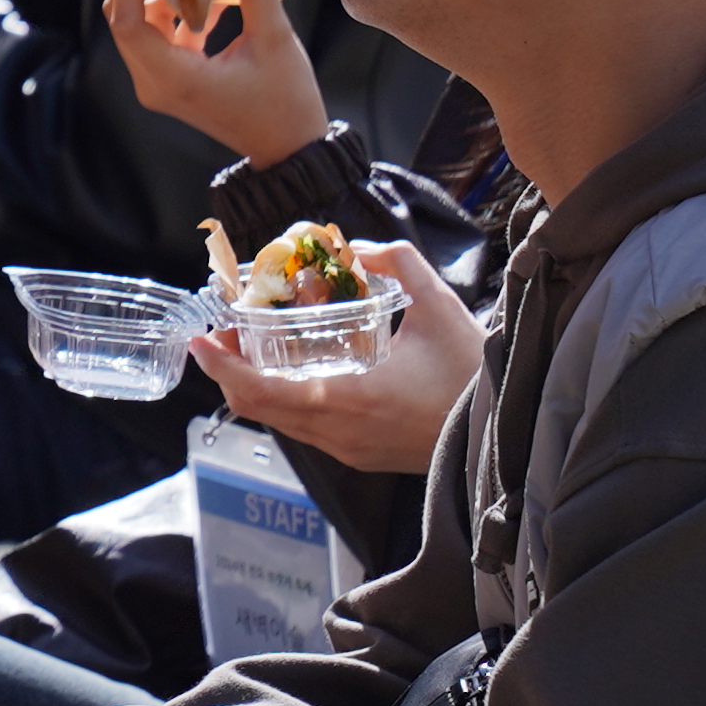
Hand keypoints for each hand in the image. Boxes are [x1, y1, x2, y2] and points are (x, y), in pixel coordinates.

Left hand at [100, 0, 329, 170]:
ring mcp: (159, 86)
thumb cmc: (286, 99)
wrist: (290, 146)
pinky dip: (181, 13)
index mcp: (173, 78)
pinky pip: (161, 37)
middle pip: (127, 19)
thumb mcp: (274, 37)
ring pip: (143, 25)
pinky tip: (215, 1)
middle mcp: (155, 84)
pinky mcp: (171, 82)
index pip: (126, 21)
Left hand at [197, 236, 480, 478]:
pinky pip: (305, 430)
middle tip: (220, 335)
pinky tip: (292, 372)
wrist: (504, 432)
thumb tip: (359, 248)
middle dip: (230, 371)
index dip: (222, 367)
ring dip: (257, 387)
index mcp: (347, 399)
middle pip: (259, 409)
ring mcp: (347, 450)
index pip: (260, 392)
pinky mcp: (359, 456)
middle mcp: (338, 432)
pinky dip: (285, 401)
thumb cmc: (472, 373)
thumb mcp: (438, 305)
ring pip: (281, 422)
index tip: (201, 339)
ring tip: (250, 348)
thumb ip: (397, 263)